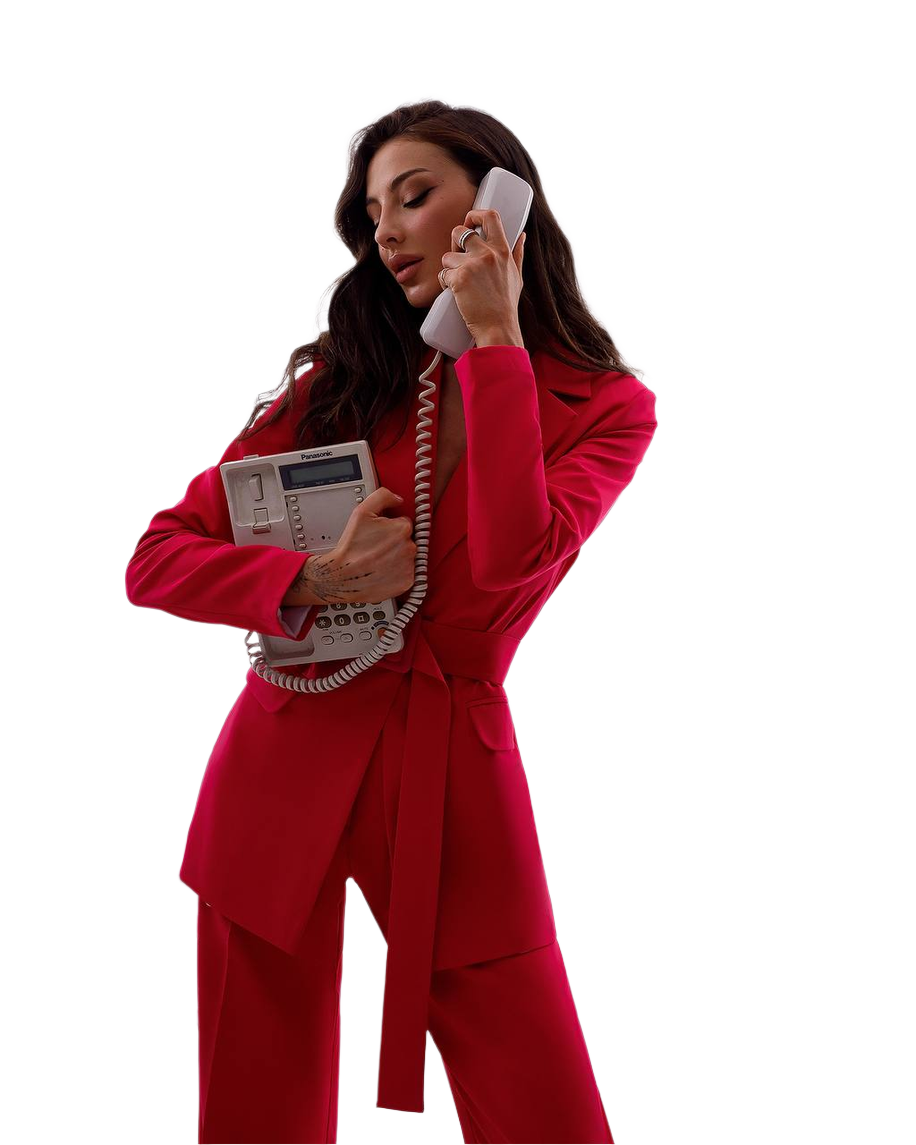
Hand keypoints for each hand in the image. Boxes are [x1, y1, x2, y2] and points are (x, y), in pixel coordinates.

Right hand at [311, 487, 416, 604]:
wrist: (342, 577)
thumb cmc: (351, 547)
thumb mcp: (362, 512)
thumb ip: (383, 496)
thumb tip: (397, 499)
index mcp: (403, 528)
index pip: (403, 522)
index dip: (389, 526)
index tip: (379, 533)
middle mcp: (410, 547)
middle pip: (406, 539)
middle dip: (393, 541)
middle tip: (376, 546)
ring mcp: (410, 566)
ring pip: (406, 556)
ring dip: (396, 557)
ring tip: (378, 559)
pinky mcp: (407, 581)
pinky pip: (406, 573)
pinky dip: (397, 572)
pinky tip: (383, 570)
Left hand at [440, 208, 524, 343]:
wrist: (498, 328)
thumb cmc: (506, 305)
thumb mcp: (517, 276)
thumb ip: (517, 254)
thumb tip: (522, 236)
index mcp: (502, 251)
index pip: (490, 217)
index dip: (475, 214)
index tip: (470, 222)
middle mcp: (487, 254)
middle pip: (460, 231)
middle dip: (454, 243)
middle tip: (458, 257)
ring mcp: (472, 265)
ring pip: (448, 256)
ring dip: (449, 269)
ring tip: (460, 284)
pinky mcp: (458, 279)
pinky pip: (442, 274)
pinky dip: (445, 284)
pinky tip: (454, 293)